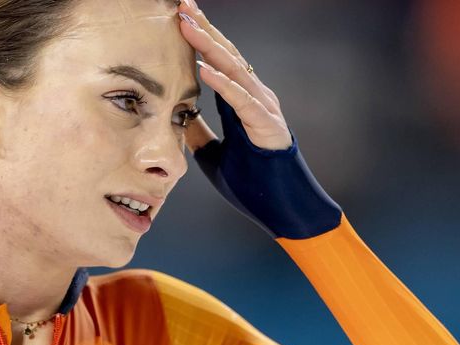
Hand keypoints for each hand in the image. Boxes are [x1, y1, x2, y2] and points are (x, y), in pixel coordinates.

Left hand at [177, 0, 340, 239]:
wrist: (285, 209)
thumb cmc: (255, 185)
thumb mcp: (214, 155)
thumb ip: (198, 133)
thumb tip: (175, 117)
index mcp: (243, 103)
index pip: (219, 62)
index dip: (201, 39)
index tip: (180, 17)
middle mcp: (256, 98)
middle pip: (226, 56)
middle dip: (203, 29)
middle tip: (181, 4)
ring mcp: (265, 110)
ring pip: (234, 71)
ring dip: (209, 46)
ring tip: (186, 24)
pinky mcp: (268, 127)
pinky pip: (242, 101)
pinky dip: (223, 84)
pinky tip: (203, 69)